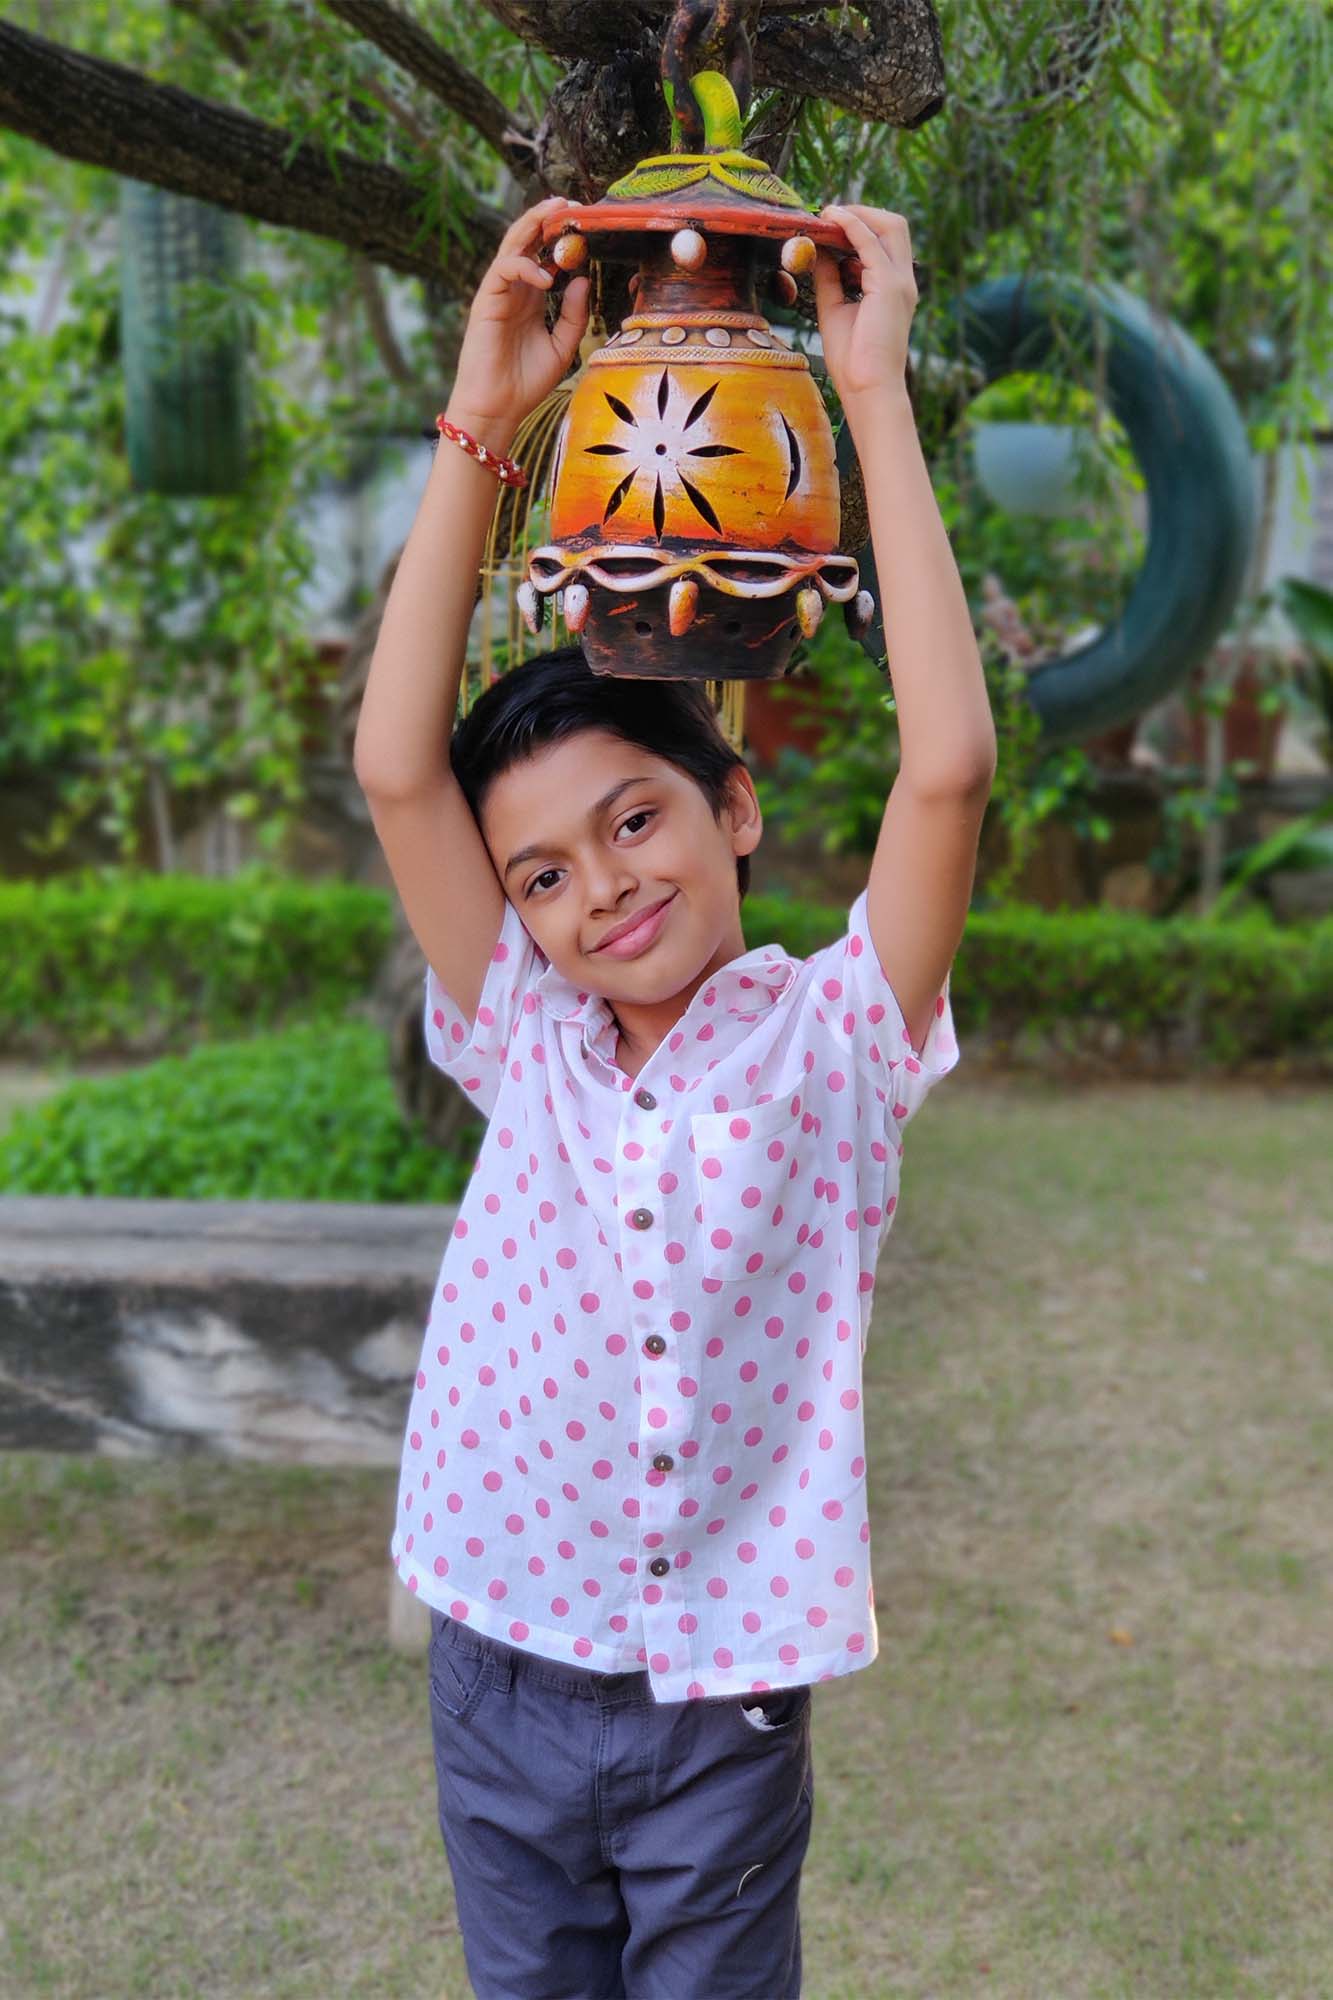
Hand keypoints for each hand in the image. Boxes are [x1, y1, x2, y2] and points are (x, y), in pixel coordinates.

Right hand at [448, 195, 590, 437]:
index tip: (588, 224)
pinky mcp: (486, 300)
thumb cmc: (525, 383)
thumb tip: (585, 280)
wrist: (497, 409)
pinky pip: (504, 268)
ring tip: (557, 211)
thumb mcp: (562, 348)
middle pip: (528, 240)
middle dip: (548, 218)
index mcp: (532, 298)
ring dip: (533, 224)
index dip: (564, 238)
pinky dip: (526, 267)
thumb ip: (575, 315)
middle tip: (573, 203)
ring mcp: (499, 293)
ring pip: (513, 244)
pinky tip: (547, 278)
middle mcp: (516, 290)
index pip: (546, 255)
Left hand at [812, 204, 916, 408]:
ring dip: (858, 213)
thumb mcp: (835, 309)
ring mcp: (900, 281)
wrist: (868, 388)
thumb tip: (816, 252)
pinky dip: (850, 225)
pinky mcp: (888, 286)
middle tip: (829, 214)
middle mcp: (903, 280)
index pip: (885, 241)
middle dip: (862, 212)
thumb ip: (829, 279)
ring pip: (889, 224)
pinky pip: (869, 241)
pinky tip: (830, 220)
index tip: (830, 223)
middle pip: (893, 224)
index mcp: (895, 288)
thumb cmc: (853, 360)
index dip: (859, 225)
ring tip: (828, 214)